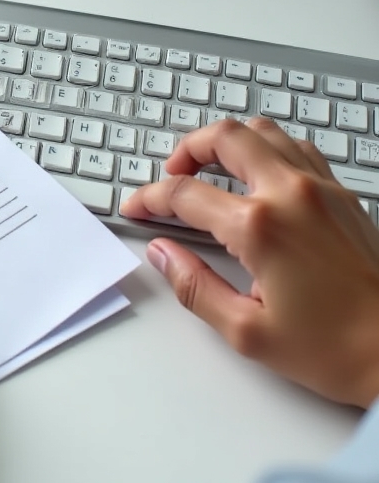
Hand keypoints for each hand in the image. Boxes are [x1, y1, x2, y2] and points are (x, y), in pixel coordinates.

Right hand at [120, 117, 378, 408]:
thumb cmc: (338, 350)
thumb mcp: (248, 332)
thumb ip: (194, 287)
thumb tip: (164, 254)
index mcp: (260, 227)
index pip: (184, 193)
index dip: (150, 198)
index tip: (138, 208)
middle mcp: (290, 194)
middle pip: (224, 136)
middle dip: (186, 149)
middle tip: (171, 173)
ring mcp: (321, 189)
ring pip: (263, 132)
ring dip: (228, 142)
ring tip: (211, 166)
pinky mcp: (344, 197)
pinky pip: (297, 148)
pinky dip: (268, 149)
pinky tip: (260, 174)